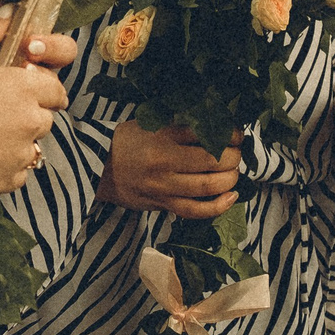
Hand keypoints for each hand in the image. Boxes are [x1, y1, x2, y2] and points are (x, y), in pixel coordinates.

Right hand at [0, 8, 76, 198]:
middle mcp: (31, 121)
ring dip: (15, 143)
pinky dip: (3, 167)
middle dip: (27, 116)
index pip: (56, 90)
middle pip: (45, 119)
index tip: (21, 93)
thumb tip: (9, 14)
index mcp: (24, 87)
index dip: (40, 89)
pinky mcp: (9, 180)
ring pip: (32, 147)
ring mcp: (22, 154)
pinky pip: (17, 173)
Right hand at [99, 119, 240, 217]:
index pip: (205, 134)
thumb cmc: (126, 142)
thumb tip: (216, 123)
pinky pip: (195, 211)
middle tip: (237, 154)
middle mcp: (164, 162)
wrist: (97, 169)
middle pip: (212, 161)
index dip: (230, 135)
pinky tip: (231, 197)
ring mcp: (163, 186)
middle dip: (233, 158)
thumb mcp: (149, 123)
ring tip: (234, 173)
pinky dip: (218, 207)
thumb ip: (180, 124)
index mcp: (161, 137)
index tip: (238, 134)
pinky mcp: (163, 204)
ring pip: (207, 187)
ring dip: (229, 180)